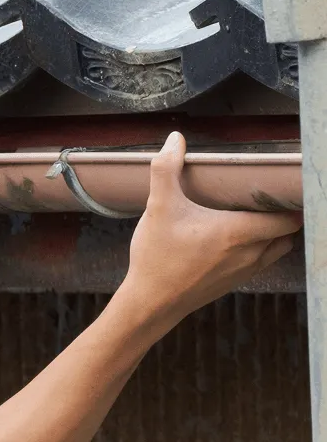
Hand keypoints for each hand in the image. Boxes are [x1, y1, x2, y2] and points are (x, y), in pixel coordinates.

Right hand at [119, 131, 302, 327]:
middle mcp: (250, 253)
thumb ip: (166, 170)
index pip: (289, 216)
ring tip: (259, 215)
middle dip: (285, 214)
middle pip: (289, 232)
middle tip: (268, 195)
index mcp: (239, 232)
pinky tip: (240, 239)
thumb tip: (175, 139)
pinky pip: (263, 262)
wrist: (150, 302)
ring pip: (279, 249)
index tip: (280, 185)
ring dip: (276, 233)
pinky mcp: (234, 282)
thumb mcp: (158, 208)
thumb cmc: (157, 256)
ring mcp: (245, 271)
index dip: (290, 200)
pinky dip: (262, 249)